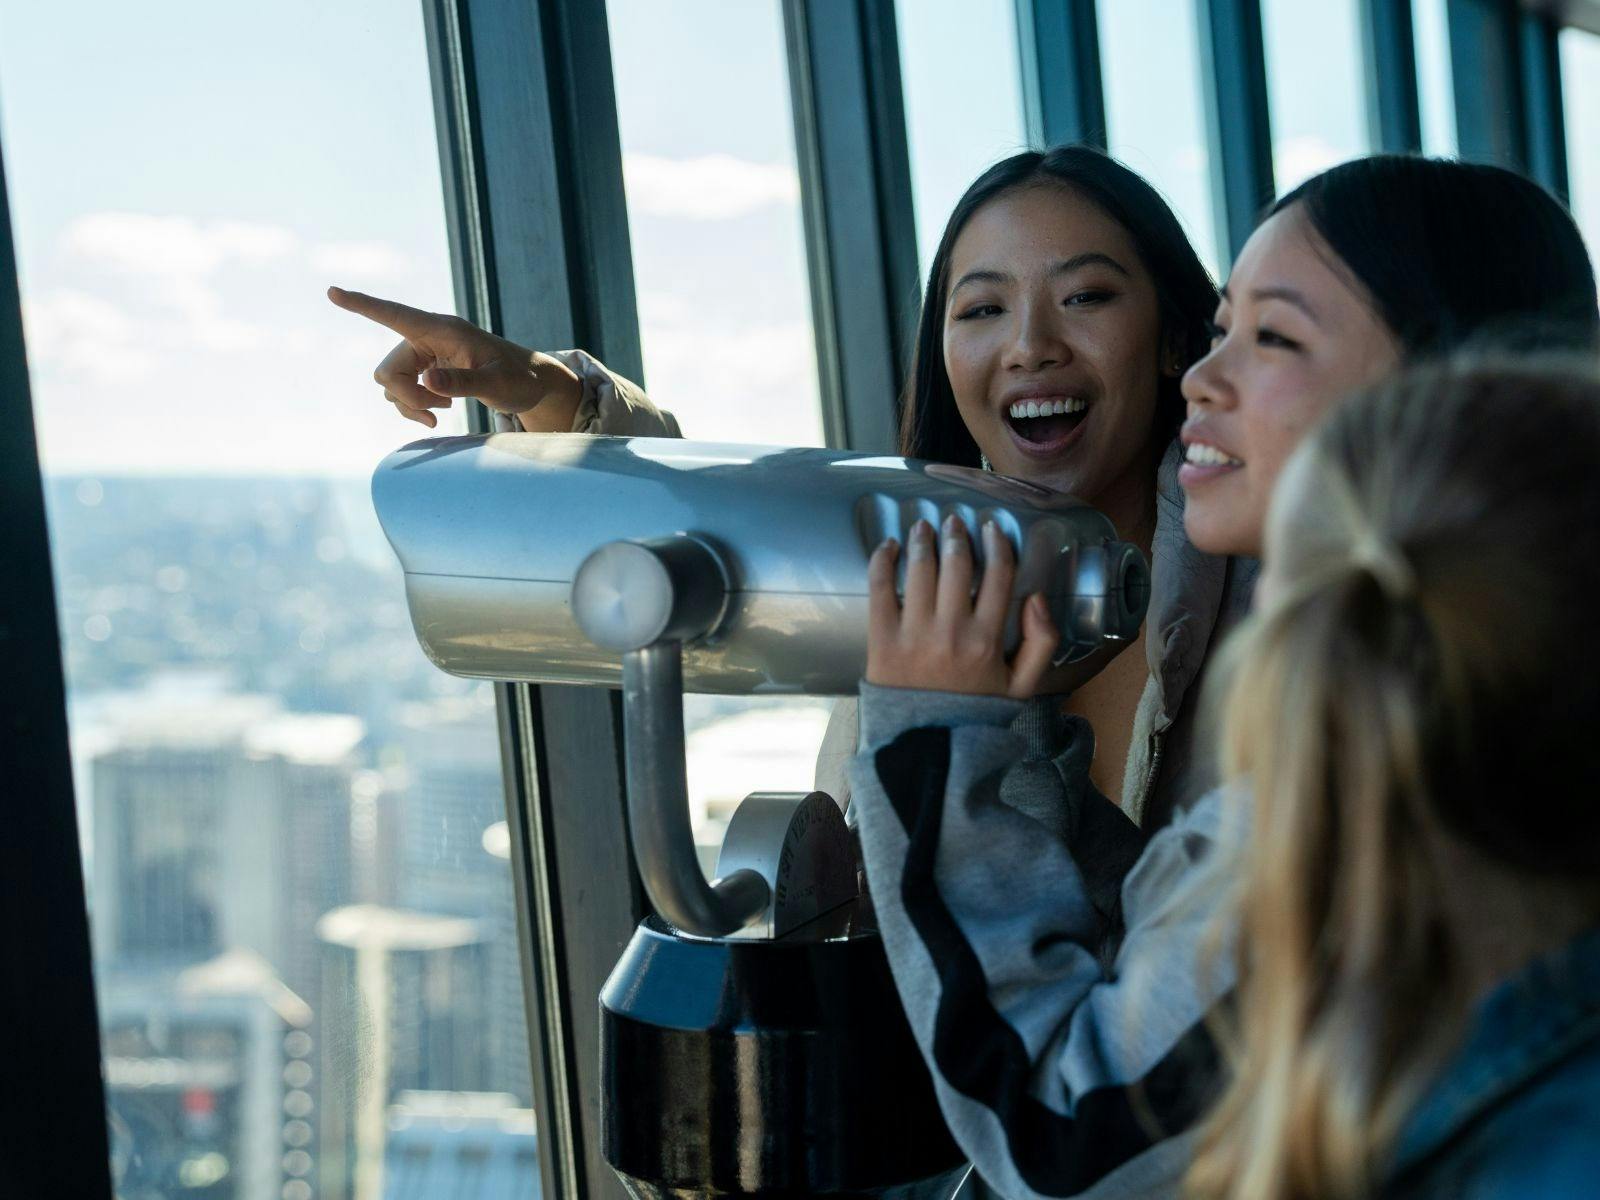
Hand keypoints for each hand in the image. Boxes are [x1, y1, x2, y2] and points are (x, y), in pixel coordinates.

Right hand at [326, 286, 582, 429]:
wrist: (530, 385)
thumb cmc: (519, 379)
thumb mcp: (497, 384)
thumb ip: (463, 383)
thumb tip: (427, 382)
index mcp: (442, 329)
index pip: (394, 314)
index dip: (362, 305)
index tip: (332, 291)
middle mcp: (426, 338)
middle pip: (388, 371)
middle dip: (407, 397)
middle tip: (440, 411)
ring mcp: (423, 355)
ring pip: (391, 384)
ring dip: (411, 403)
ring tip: (445, 409)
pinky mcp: (424, 371)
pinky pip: (399, 393)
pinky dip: (413, 406)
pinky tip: (440, 409)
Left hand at [866, 515, 1060, 699]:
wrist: (926, 750)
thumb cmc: (974, 715)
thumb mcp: (1022, 687)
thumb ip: (1042, 642)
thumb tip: (1036, 597)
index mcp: (989, 640)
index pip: (998, 574)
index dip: (997, 544)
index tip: (991, 529)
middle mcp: (952, 631)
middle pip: (957, 564)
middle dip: (956, 534)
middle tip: (953, 522)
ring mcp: (915, 634)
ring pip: (920, 569)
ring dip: (922, 539)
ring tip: (922, 527)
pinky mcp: (882, 640)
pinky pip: (879, 588)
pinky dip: (882, 560)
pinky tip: (888, 547)